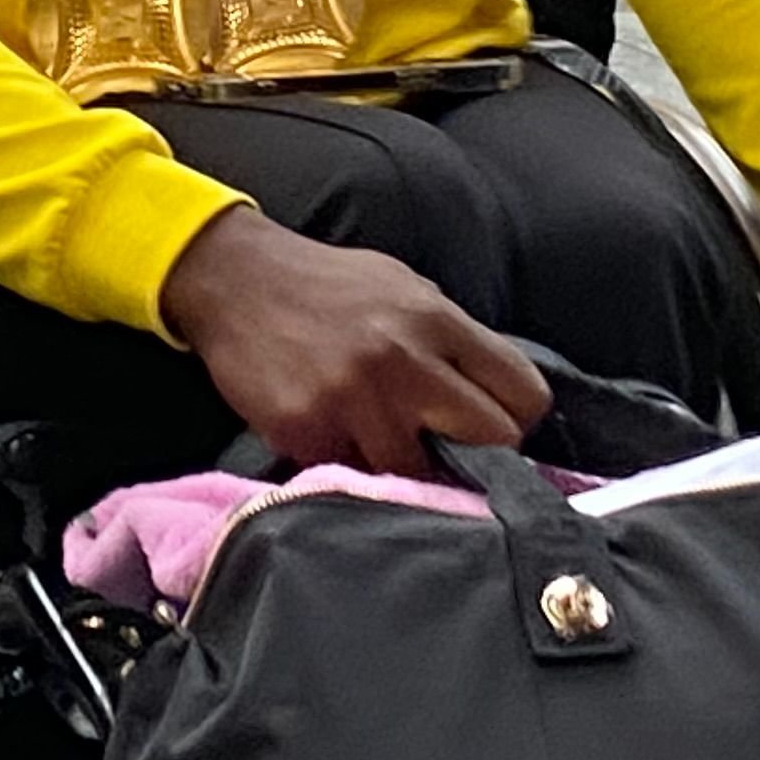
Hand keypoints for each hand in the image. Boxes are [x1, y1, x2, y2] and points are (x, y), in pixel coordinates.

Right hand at [156, 205, 550, 472]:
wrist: (236, 280)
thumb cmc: (329, 285)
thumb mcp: (405, 289)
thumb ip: (453, 341)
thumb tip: (500, 400)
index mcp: (436, 320)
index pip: (524, 394)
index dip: (519, 418)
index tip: (498, 426)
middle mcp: (402, 361)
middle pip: (491, 442)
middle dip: (479, 453)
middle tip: (451, 449)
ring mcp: (353, 401)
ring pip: (420, 476)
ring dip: (410, 470)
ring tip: (387, 444)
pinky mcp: (306, 432)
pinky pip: (353, 479)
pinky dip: (352, 469)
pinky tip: (338, 439)